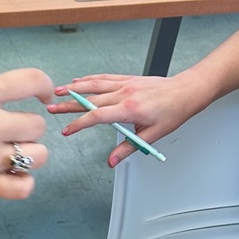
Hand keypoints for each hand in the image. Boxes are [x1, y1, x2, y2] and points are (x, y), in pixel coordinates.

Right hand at [0, 68, 53, 198]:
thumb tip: (10, 107)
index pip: (31, 81)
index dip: (45, 86)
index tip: (42, 96)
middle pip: (37, 125)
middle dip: (27, 128)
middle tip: (8, 133)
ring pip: (38, 156)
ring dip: (30, 155)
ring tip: (11, 155)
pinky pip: (23, 187)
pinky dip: (23, 183)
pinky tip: (12, 177)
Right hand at [47, 73, 202, 166]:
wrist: (187, 91)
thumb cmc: (173, 111)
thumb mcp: (152, 136)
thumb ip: (128, 148)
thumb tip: (111, 161)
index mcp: (130, 109)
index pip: (97, 116)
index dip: (79, 124)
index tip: (67, 131)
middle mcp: (124, 94)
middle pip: (90, 100)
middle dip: (68, 105)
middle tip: (51, 108)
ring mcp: (125, 84)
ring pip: (94, 85)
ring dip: (74, 88)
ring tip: (58, 91)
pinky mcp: (128, 79)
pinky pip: (104, 78)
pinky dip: (89, 79)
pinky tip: (78, 81)